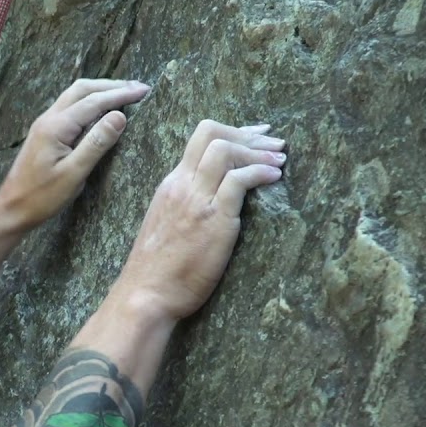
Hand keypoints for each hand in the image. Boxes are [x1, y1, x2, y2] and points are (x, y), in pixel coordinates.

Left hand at [0, 79, 150, 231]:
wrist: (11, 209)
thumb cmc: (42, 197)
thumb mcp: (74, 173)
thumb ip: (96, 143)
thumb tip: (119, 117)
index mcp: (56, 126)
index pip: (94, 101)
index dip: (121, 94)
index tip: (144, 91)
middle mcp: (49, 119)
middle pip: (82, 89)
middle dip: (111, 86)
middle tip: (138, 88)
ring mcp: (45, 124)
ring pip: (74, 96)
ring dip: (100, 91)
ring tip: (124, 93)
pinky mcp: (45, 133)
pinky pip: (69, 107)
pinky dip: (89, 101)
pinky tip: (100, 110)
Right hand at [113, 120, 286, 322]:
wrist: (146, 294)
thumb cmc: (157, 270)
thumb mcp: (166, 225)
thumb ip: (185, 206)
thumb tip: (211, 200)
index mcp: (171, 185)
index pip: (200, 139)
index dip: (233, 132)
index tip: (255, 137)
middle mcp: (181, 185)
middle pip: (212, 133)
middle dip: (248, 134)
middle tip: (273, 145)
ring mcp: (197, 201)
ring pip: (225, 150)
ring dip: (258, 152)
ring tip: (279, 161)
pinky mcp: (214, 219)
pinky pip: (238, 181)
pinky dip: (260, 172)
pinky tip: (274, 178)